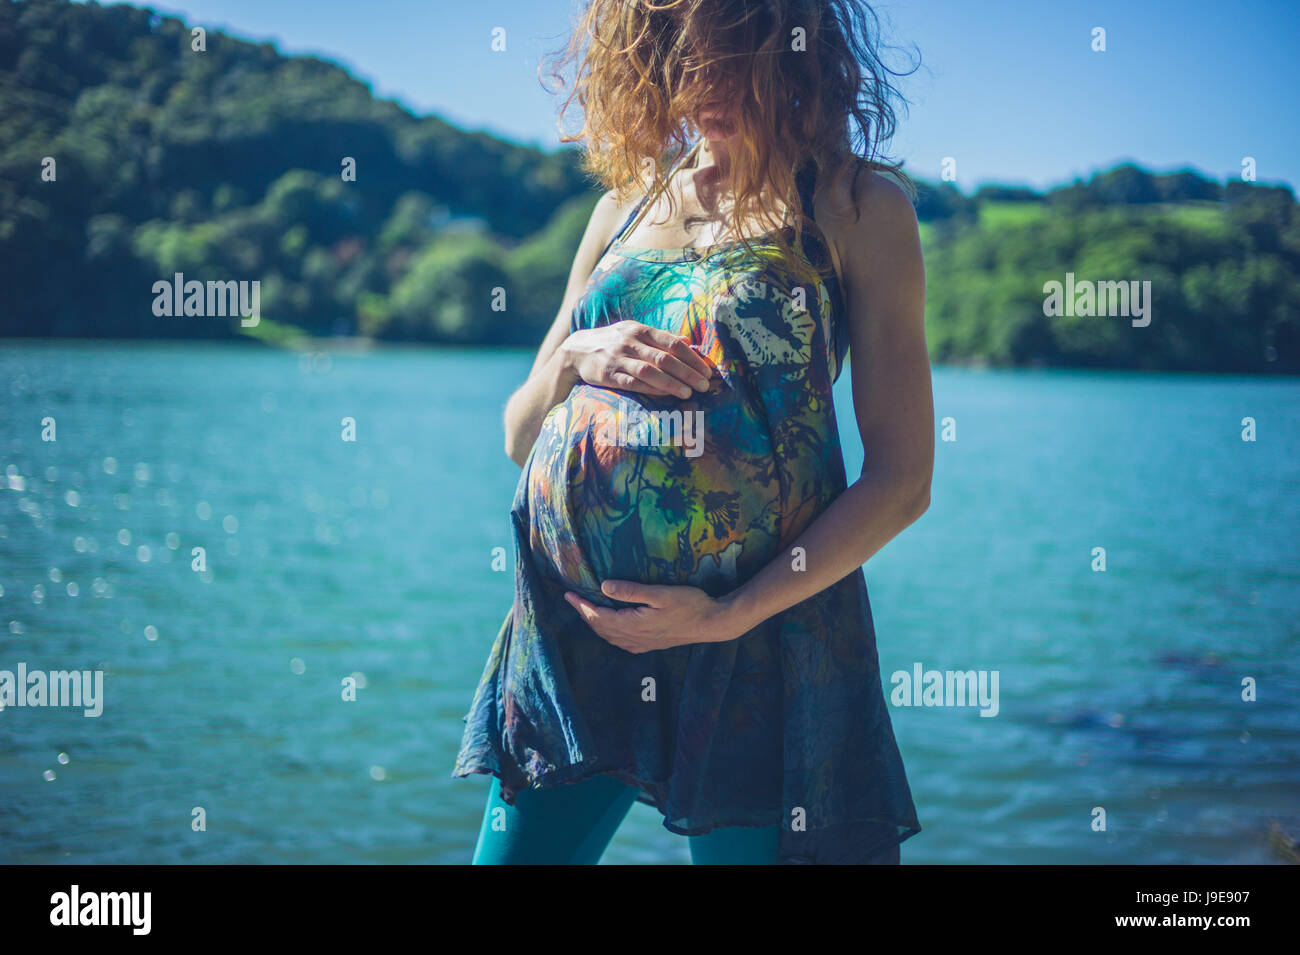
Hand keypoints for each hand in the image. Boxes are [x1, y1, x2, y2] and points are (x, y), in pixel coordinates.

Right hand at [558, 321, 715, 398]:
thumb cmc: (612, 342)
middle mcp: (630, 341)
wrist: (575, 350)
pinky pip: (632, 382)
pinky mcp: (608, 374)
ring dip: (671, 383)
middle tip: (704, 385)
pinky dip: (650, 389)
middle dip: (687, 372)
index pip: (672, 343)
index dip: (692, 358)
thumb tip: (686, 340)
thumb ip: (659, 337)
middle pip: (665, 357)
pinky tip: (665, 396)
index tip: (707, 371)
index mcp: (640, 330)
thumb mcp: (634, 333)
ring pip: (650, 370)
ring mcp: (618, 358)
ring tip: (688, 393)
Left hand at [564, 580, 749, 653]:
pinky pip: (621, 642)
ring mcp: (642, 644)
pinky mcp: (650, 645)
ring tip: (586, 610)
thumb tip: (604, 587)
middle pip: (600, 628)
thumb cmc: (690, 604)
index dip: (581, 606)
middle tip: (572, 599)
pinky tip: (610, 628)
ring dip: (595, 624)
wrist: (712, 623)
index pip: (598, 616)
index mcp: (633, 625)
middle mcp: (634, 638)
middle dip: (584, 614)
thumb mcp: (661, 593)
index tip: (567, 594)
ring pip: (609, 637)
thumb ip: (632, 590)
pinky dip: (608, 633)